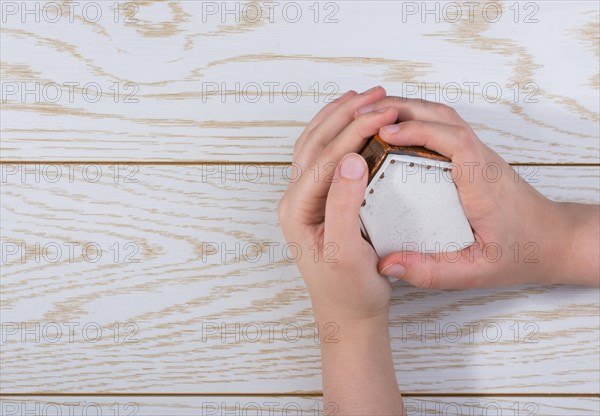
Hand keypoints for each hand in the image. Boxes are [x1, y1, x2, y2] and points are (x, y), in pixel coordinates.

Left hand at [278, 86, 404, 415]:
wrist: (347, 312)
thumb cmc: (349, 289)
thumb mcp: (346, 251)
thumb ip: (344, 205)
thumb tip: (351, 158)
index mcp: (297, 210)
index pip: (326, 158)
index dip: (356, 131)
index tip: (385, 112)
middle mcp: (294, 199)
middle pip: (316, 143)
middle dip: (346, 115)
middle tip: (377, 94)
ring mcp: (303, 198)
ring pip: (314, 144)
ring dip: (338, 117)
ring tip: (364, 97)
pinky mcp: (317, 200)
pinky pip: (322, 156)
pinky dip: (335, 133)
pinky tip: (351, 124)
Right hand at [365, 97, 598, 288]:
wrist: (552, 239)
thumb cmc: (520, 251)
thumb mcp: (474, 271)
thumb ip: (431, 271)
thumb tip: (387, 264)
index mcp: (483, 181)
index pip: (453, 140)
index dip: (418, 130)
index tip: (385, 132)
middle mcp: (482, 158)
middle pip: (442, 116)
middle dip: (400, 109)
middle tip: (361, 117)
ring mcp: (478, 152)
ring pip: (442, 115)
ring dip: (406, 109)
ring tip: (369, 117)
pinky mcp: (473, 155)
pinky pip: (443, 125)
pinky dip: (416, 118)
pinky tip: (394, 129)